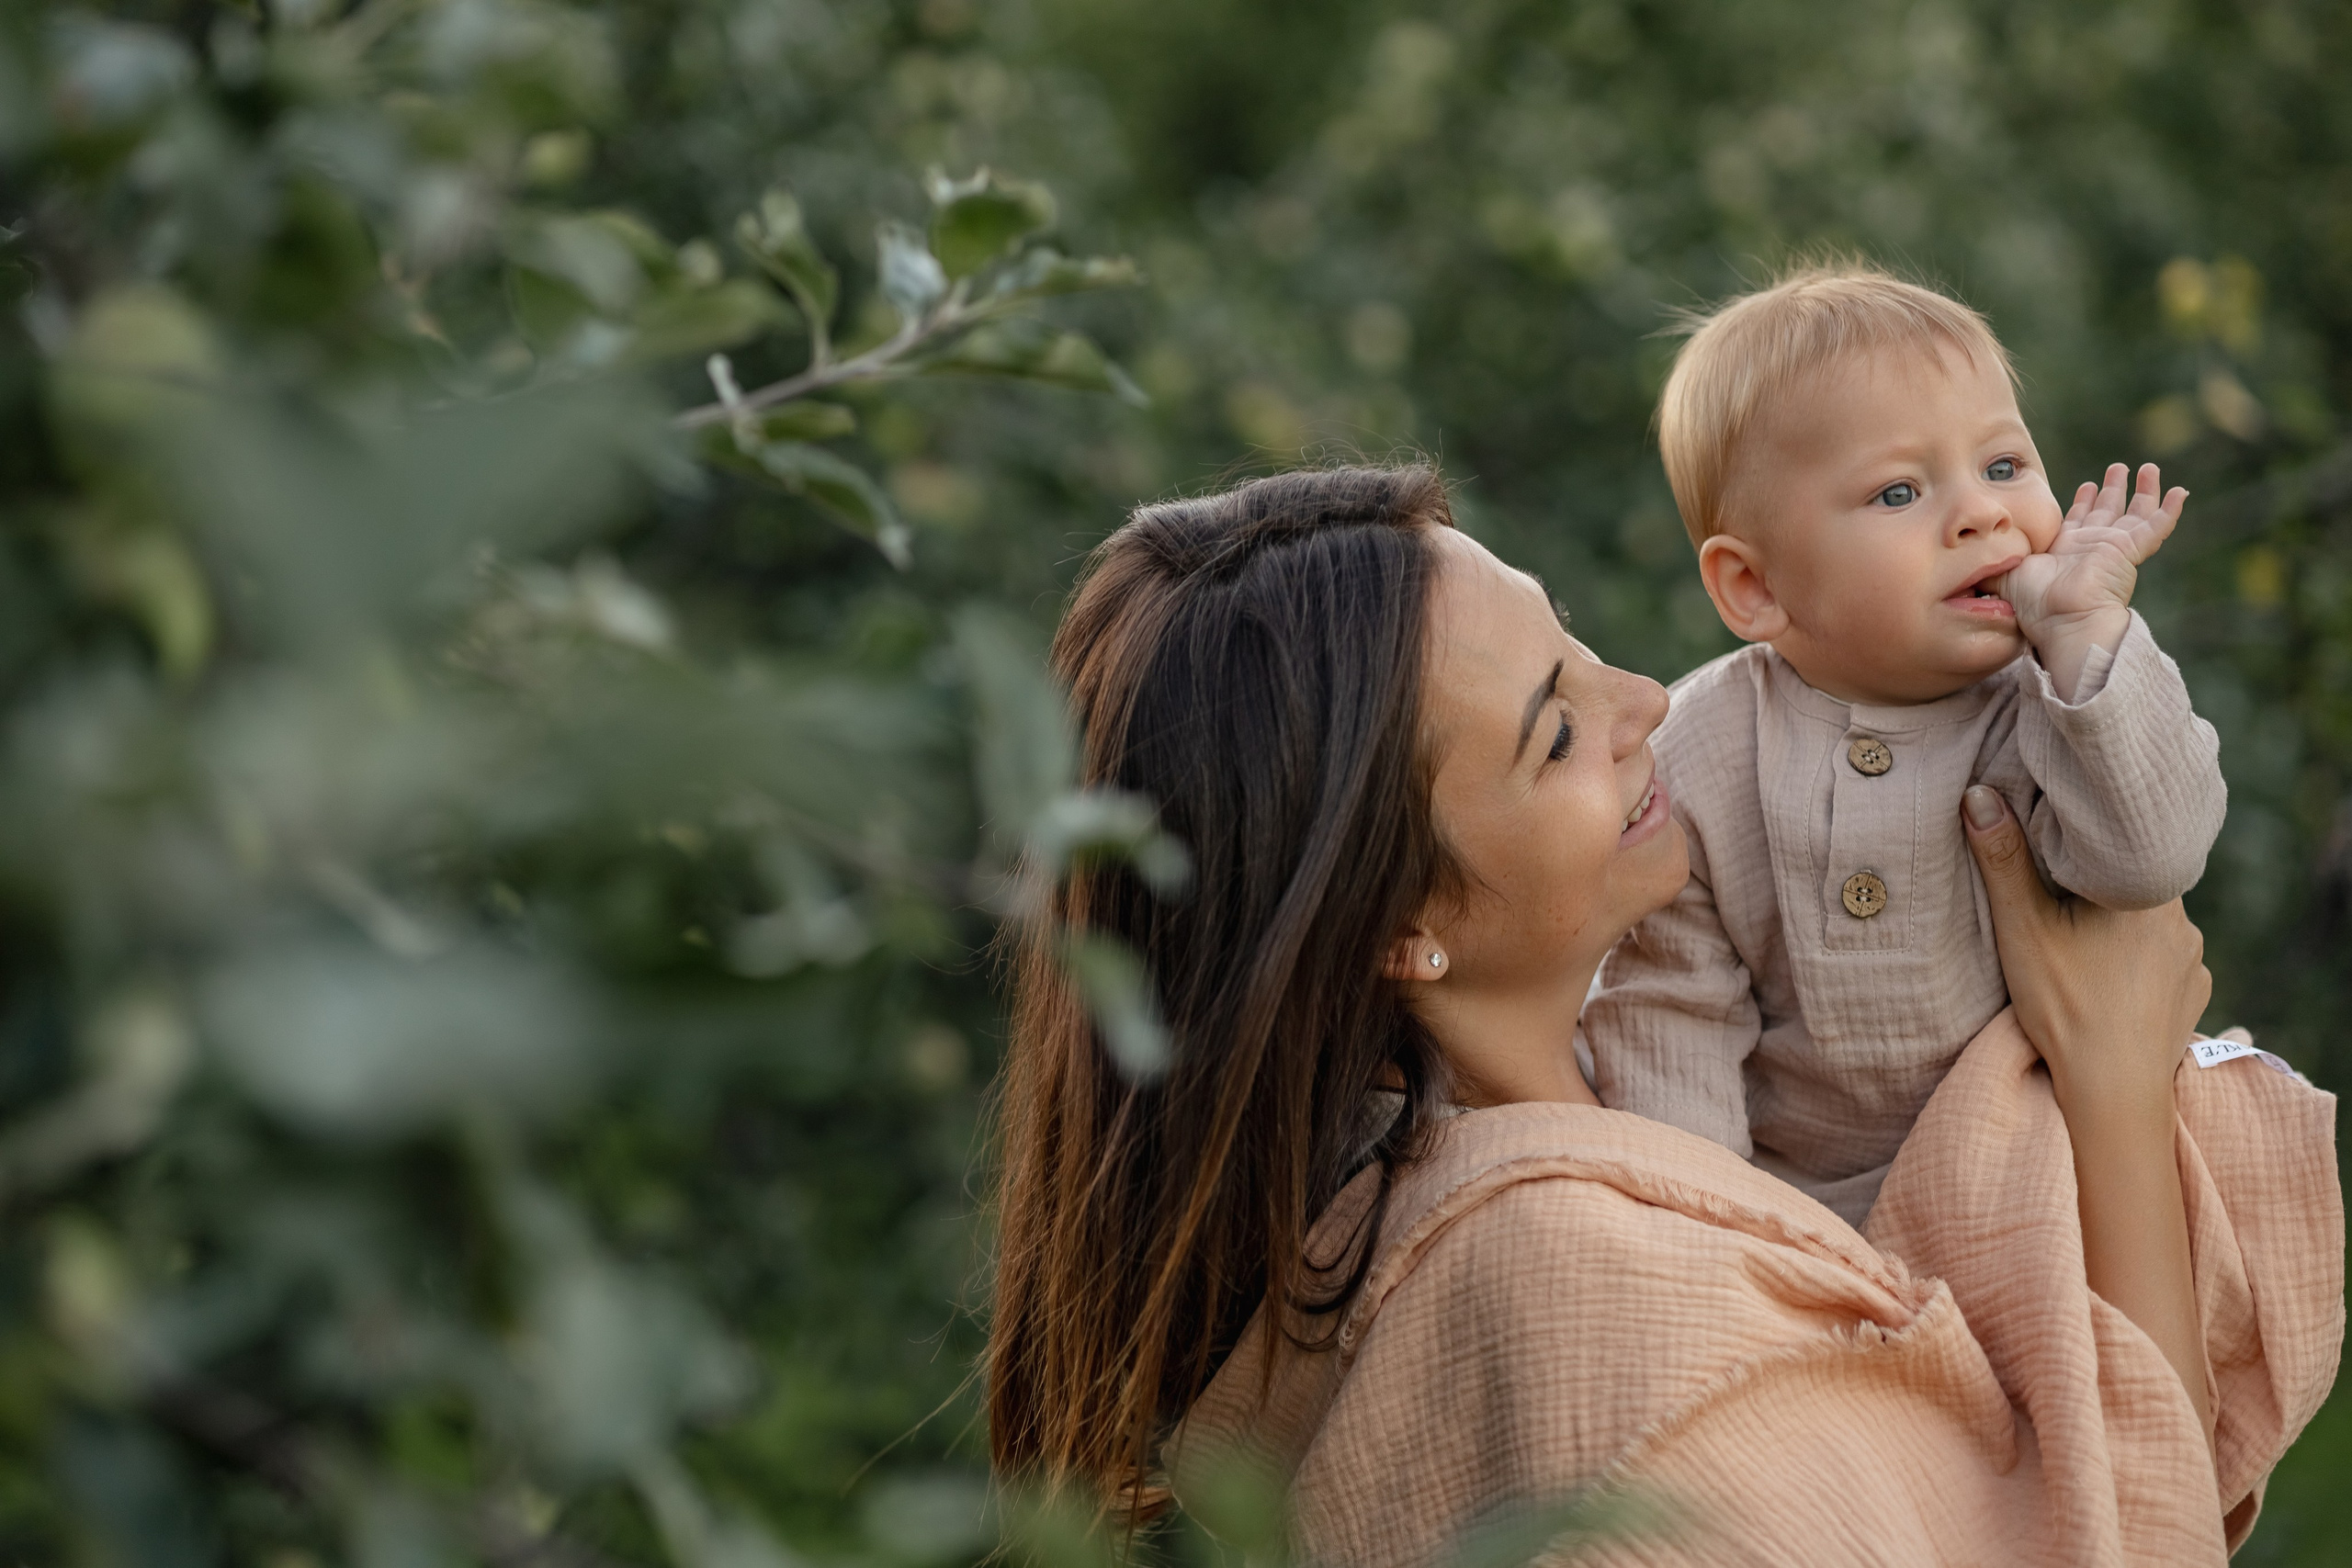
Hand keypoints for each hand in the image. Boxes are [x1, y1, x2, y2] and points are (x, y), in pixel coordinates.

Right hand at [1959, 784, 2208, 1114]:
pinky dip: (2137, 965)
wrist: (2113, 1091)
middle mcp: (2182, 918)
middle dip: (2096, 889)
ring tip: (2080, 951)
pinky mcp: (2195, 993)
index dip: (2081, 846)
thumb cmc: (2065, 1005)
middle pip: (2131, 883)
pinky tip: (2108, 983)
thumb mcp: (2021, 926)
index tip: (2050, 855)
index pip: (2116, 845)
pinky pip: (2164, 960)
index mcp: (2145, 889)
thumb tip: (1978, 794)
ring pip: (2148, 923)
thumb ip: (2001, 858)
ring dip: (2118, 929)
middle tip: (2056, 906)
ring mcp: (2193, 958)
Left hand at [2000, 463, 2187, 700]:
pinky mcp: (2130, 550)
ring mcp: (2114, 549)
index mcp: (2065, 553)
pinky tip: (2181, 492)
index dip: (2083, 504)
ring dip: (2141, 490)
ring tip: (2148, 468)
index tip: (2085, 486)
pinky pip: (2156, 526)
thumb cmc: (2034, 605)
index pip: (2077, 523)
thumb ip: (1990, 566)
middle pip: (2106, 512)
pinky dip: (2169, 509)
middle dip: (2111, 490)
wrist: (2063, 620)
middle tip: (2118, 468)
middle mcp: (2091, 548)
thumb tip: (1966, 559)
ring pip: (2134, 513)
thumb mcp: (2004, 576)